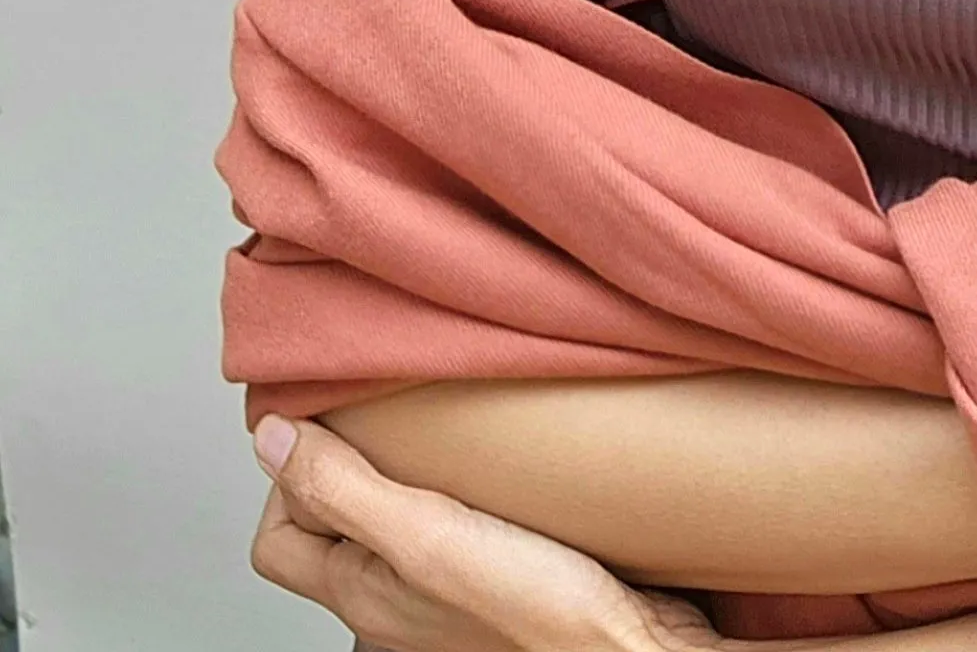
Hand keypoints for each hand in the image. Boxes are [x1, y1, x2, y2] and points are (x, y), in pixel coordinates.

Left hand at [248, 415, 727, 651]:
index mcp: (361, 599)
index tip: (337, 425)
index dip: (293, 477)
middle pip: (335, 532)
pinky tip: (499, 476)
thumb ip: (345, 489)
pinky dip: (461, 502)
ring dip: (411, 482)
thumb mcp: (428, 535)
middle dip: (354, 469)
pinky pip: (452, 538)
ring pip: (395, 533)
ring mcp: (442, 606)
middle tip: (395, 422)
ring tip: (449, 440)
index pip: (278, 541)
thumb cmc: (540, 610)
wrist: (630, 645)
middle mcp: (391, 611)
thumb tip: (270, 439)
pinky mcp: (495, 589)